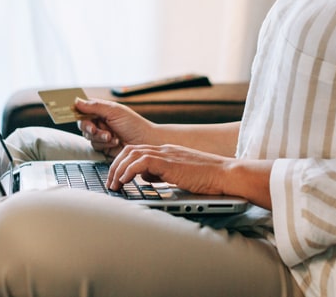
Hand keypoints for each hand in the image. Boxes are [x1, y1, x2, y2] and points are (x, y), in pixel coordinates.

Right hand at [74, 98, 153, 157]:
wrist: (145, 142)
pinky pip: (95, 145)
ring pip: (88, 136)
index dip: (80, 112)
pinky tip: (114, 142)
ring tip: (111, 136)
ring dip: (99, 136)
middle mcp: (100, 121)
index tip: (79, 115)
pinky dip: (104, 144)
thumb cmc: (134, 124)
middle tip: (95, 129)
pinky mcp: (103, 146)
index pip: (84, 109)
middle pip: (83, 124)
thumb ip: (95, 106)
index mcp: (102, 109)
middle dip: (89, 127)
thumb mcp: (114, 111)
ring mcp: (101, 134)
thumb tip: (77, 101)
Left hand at [106, 144, 230, 195]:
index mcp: (166, 152)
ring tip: (114, 185)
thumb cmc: (208, 178)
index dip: (123, 163)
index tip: (116, 178)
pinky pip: (141, 162)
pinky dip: (129, 171)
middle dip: (115, 166)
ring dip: (118, 170)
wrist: (225, 174)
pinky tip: (125, 181)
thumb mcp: (179, 175)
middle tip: (110, 183)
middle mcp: (164, 149)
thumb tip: (146, 178)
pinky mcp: (169, 162)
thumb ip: (162, 173)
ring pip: (132, 154)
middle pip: (130, 150)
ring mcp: (166, 154)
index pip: (137, 151)